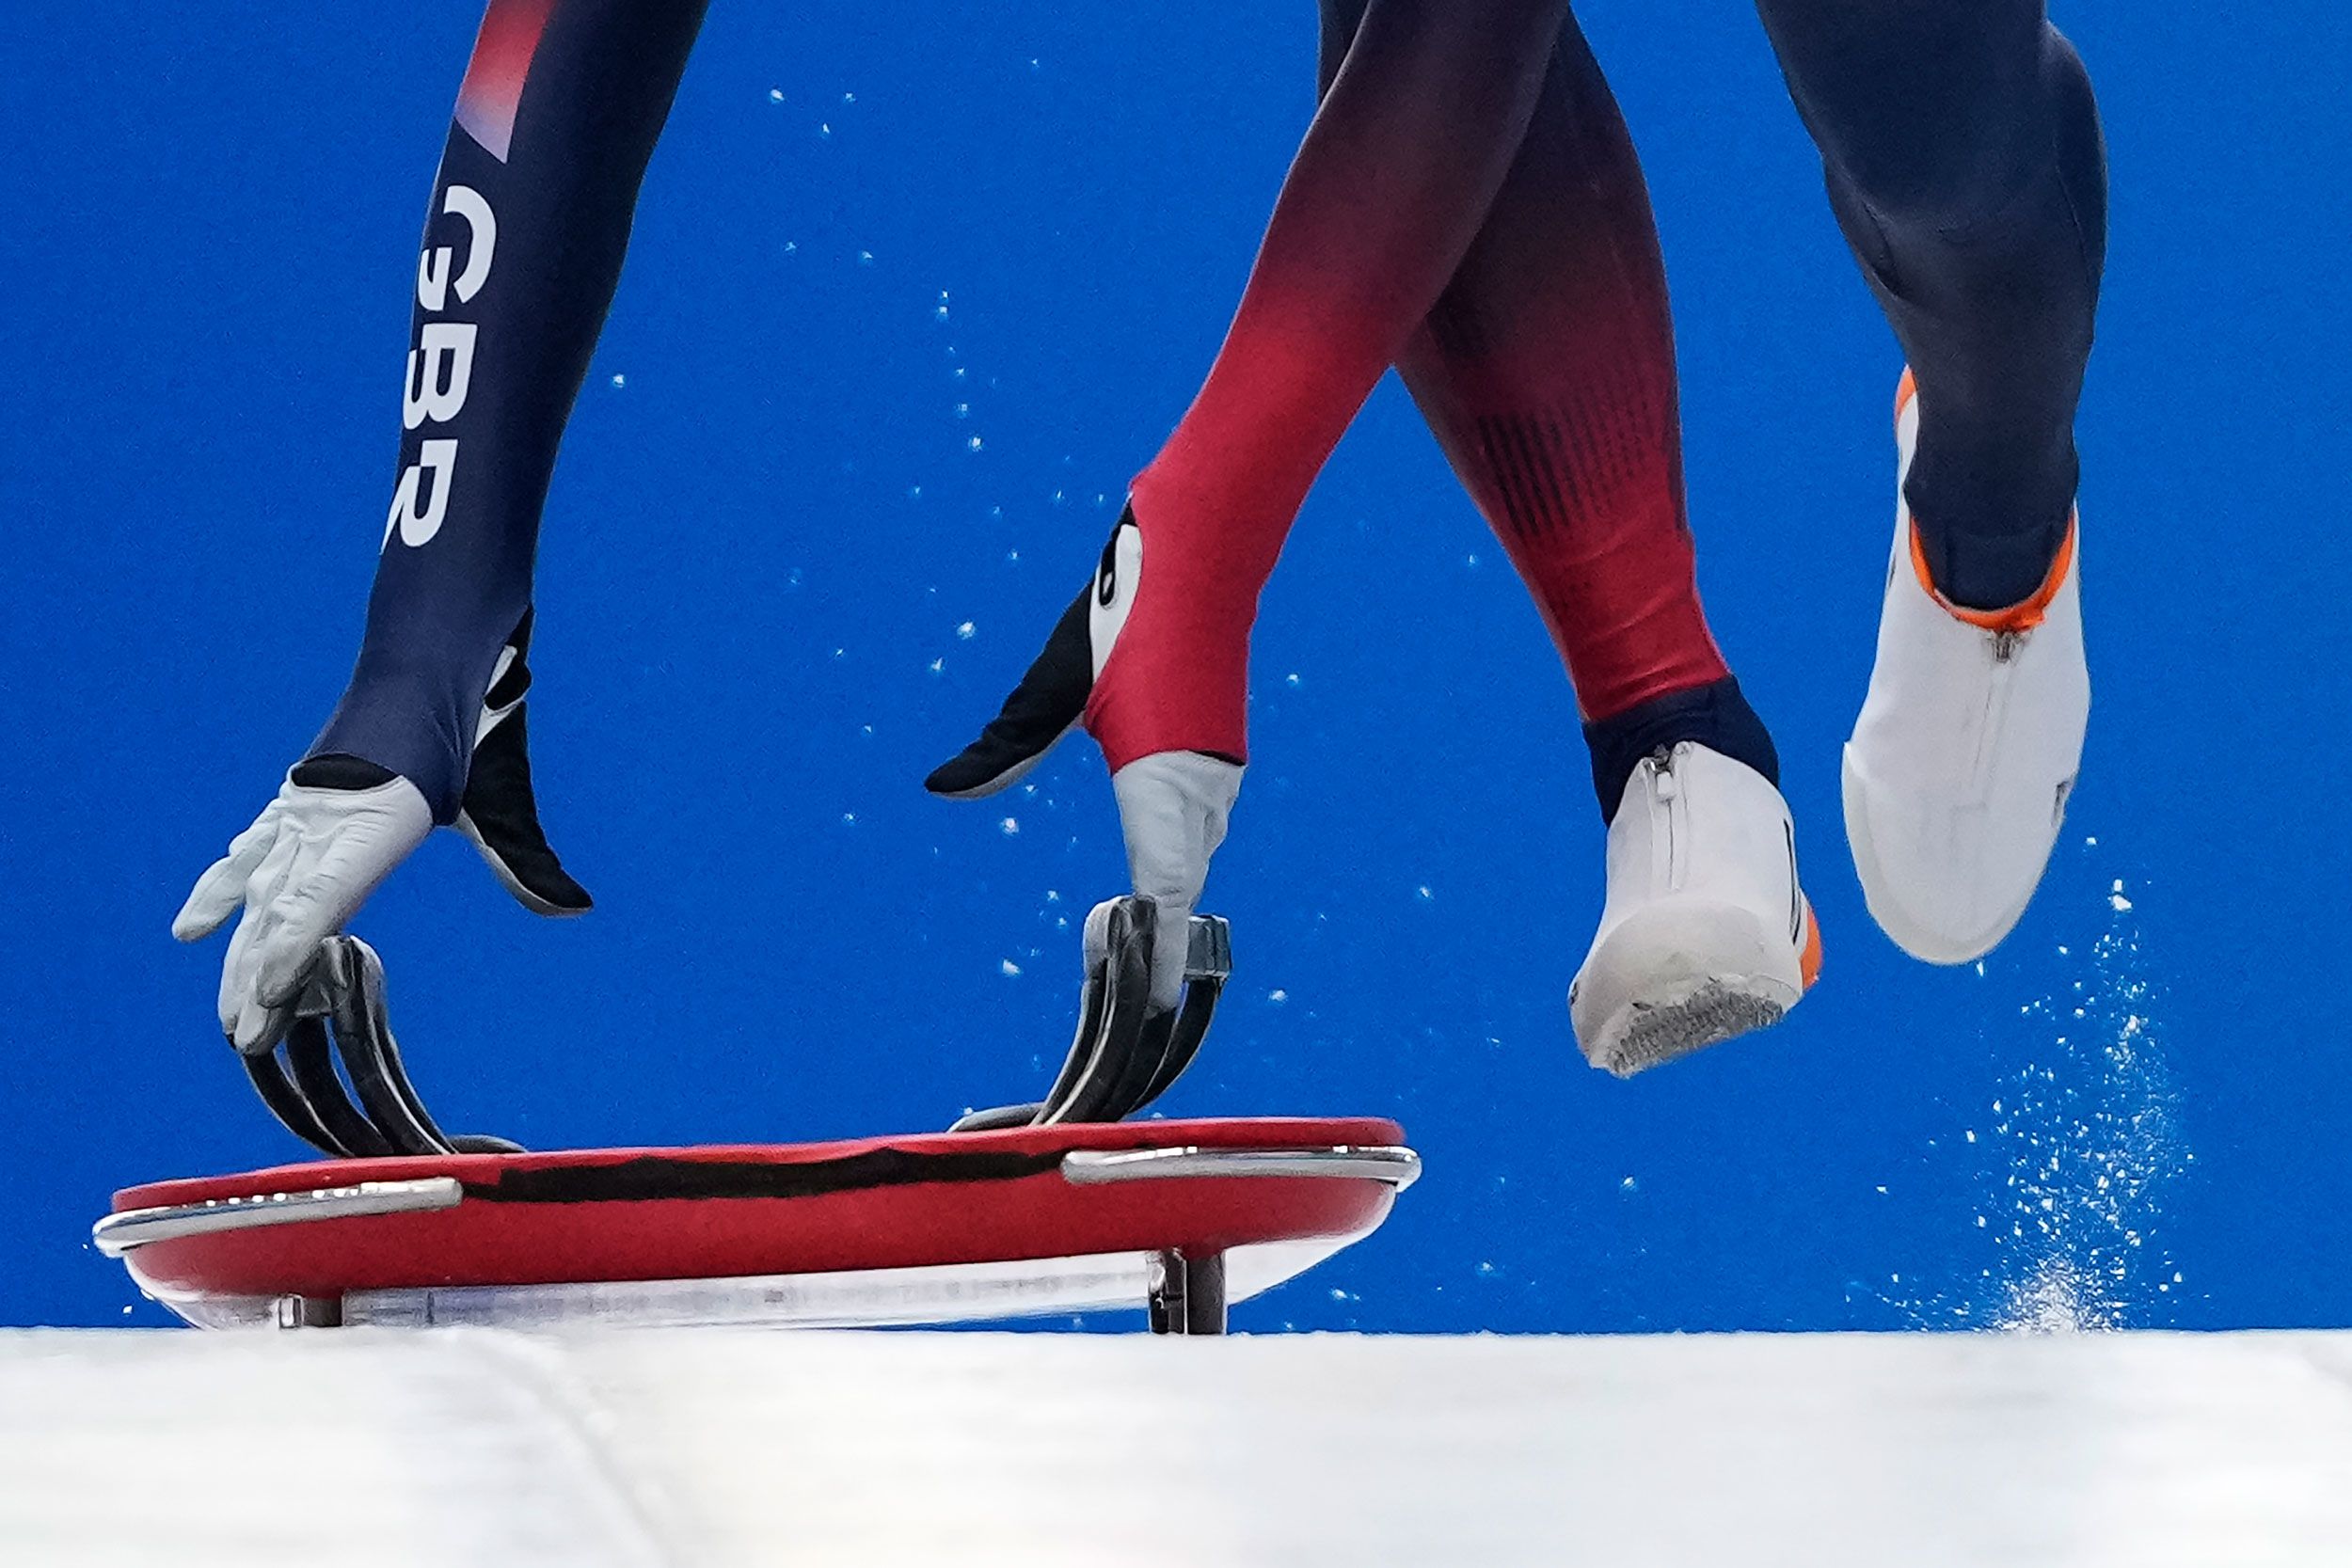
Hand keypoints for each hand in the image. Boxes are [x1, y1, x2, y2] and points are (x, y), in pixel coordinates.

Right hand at [175, 624, 589, 1052]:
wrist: (426, 658)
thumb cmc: (468, 730)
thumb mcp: (501, 797)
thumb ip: (527, 860)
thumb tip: (577, 909)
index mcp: (377, 818)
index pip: (325, 893)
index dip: (294, 944)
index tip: (272, 991)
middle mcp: (326, 817)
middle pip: (280, 908)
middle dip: (260, 977)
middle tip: (246, 1039)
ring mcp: (301, 809)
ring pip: (256, 891)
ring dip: (239, 954)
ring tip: (229, 1014)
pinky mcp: (295, 803)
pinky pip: (248, 856)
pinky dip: (221, 893)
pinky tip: (197, 928)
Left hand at [927, 511, 1241, 1011]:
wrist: (1202, 553)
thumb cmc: (1125, 615)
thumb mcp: (1054, 687)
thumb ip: (1003, 746)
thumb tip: (941, 789)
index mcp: (1161, 778)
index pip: (1166, 888)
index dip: (1161, 951)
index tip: (1151, 1007)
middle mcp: (1200, 785)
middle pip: (1179, 880)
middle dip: (1161, 941)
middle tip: (1133, 1007)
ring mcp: (1218, 771)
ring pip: (1193, 852)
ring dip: (1169, 898)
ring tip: (1142, 959)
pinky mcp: (1219, 755)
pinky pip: (1200, 827)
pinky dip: (1179, 858)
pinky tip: (1156, 878)